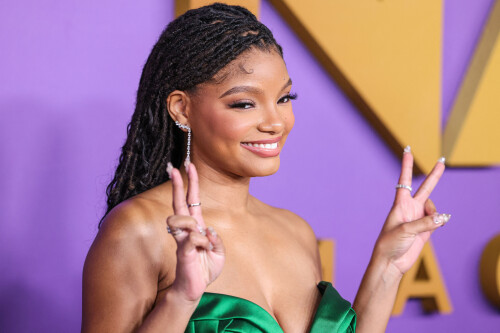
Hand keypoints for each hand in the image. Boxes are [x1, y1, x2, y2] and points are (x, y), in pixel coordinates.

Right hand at [166, 163, 224, 301]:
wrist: (195, 288)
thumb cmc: (205, 268)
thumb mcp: (219, 252)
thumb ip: (216, 239)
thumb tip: (208, 230)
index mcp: (196, 226)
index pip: (192, 199)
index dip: (191, 182)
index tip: (188, 165)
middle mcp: (186, 230)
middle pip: (179, 202)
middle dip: (177, 184)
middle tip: (173, 167)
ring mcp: (182, 239)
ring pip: (178, 218)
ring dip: (190, 222)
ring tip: (200, 236)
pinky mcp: (183, 251)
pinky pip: (191, 238)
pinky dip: (201, 241)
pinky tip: (204, 249)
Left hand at [374, 149, 449, 275]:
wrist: (391, 262)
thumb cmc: (390, 244)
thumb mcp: (405, 230)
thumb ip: (425, 223)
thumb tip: (444, 217)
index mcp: (400, 204)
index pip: (404, 181)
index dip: (407, 166)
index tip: (407, 150)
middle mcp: (410, 208)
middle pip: (425, 188)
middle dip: (434, 176)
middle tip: (442, 160)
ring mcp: (419, 218)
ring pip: (434, 208)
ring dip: (435, 214)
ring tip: (428, 223)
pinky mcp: (426, 229)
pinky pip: (438, 220)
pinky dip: (438, 222)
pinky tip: (436, 225)